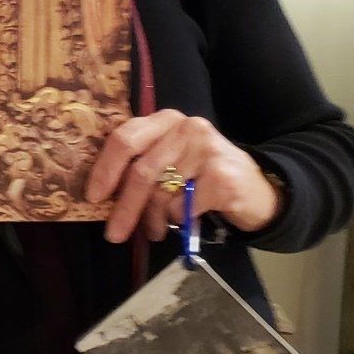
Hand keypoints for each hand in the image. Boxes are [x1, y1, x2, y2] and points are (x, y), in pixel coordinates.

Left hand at [87, 109, 281, 242]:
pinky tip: (185, 222)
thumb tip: (103, 194)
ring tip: (153, 231)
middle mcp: (185, 128)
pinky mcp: (222, 177)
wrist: (259, 189)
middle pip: (141, 171)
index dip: (105, 169)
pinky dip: (178, 221)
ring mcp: (206, 150)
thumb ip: (142, 163)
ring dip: (152, 220)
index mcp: (165, 120)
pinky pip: (183, 208)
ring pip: (161, 194)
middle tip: (114, 234)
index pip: (124, 138)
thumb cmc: (204, 176)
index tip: (93, 197)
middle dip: (124, 207)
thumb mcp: (172, 158)